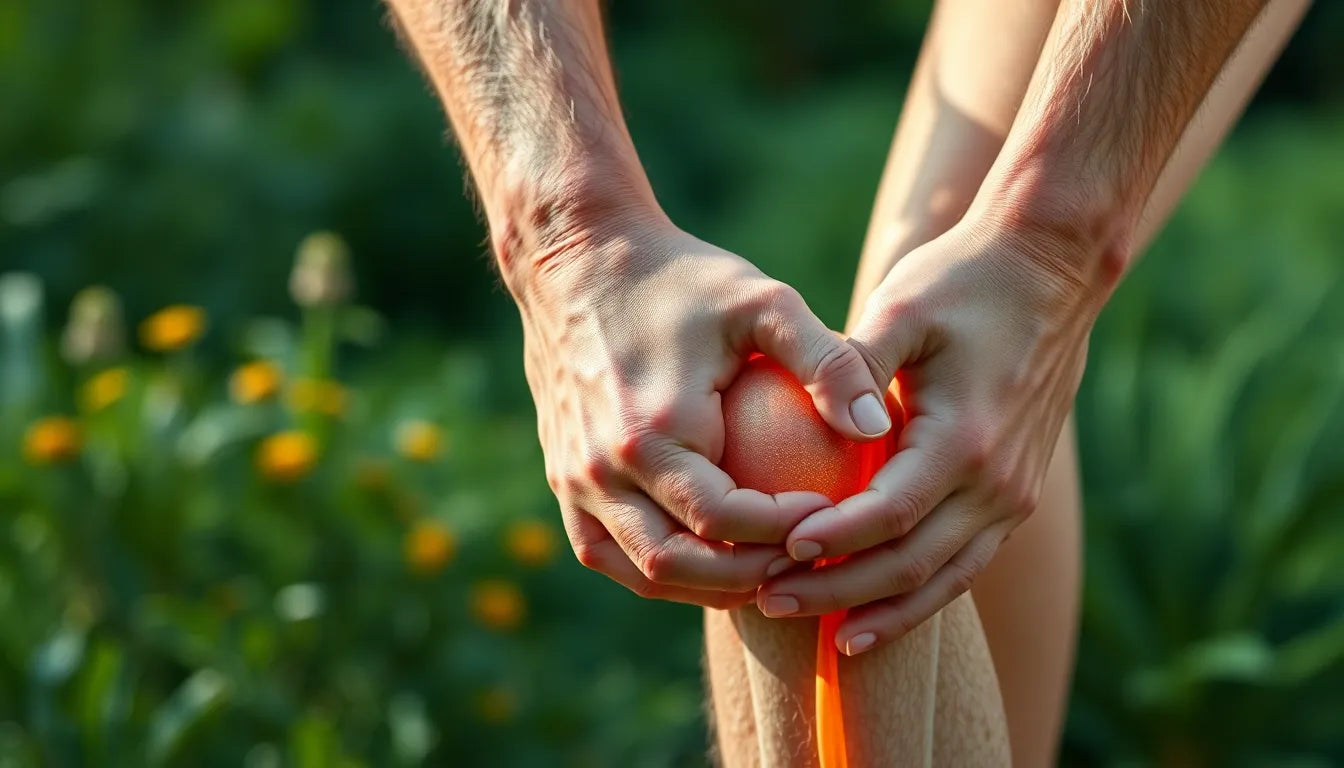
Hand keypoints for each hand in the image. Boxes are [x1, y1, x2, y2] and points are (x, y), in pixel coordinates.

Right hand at [513, 210, 891, 607]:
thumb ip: (826, 361)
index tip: (830, 516)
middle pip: (680, 564)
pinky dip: (657, 568)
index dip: (784, 534)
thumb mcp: (763, 302)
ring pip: (641, 569)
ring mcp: (573, 479)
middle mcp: (602, 468)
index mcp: (651, 432)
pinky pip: (607, 551)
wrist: (576, 261)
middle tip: (806, 557)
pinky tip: (709, 556)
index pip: (723, 521)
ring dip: (706, 584)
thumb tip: (876, 426)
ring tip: (766, 567)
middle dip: (751, 576)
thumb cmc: (681, 278)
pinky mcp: (562, 478)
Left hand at [756, 217, 1116, 650]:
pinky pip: (966, 562)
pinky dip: (923, 594)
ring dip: (884, 611)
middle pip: (912, 564)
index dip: (833, 542)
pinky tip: (878, 612)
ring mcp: (1014, 493)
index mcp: (965, 438)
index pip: (889, 515)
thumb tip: (821, 427)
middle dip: (841, 594)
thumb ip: (854, 367)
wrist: (1052, 269)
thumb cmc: (963, 280)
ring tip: (825, 636)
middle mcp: (998, 480)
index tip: (776, 555)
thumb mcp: (900, 307)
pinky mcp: (1017, 494)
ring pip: (945, 579)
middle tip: (772, 603)